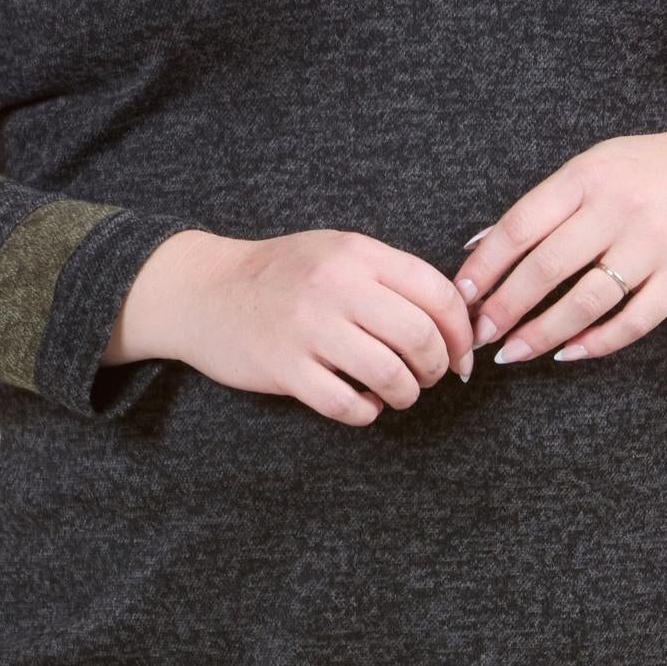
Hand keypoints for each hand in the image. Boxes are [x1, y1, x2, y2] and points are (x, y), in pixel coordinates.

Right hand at [108, 228, 475, 424]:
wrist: (204, 290)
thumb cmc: (281, 275)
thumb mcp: (336, 253)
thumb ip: (390, 277)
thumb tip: (456, 321)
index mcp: (357, 253)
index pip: (438, 293)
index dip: (462, 332)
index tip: (462, 353)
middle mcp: (336, 286)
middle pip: (422, 338)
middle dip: (439, 368)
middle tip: (430, 376)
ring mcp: (309, 329)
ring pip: (391, 376)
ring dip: (407, 394)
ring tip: (399, 392)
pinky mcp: (286, 369)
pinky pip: (348, 406)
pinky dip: (367, 413)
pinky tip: (363, 404)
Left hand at [454, 115, 666, 363]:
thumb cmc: (657, 174)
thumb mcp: (600, 168)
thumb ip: (545, 206)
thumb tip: (479, 245)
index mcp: (590, 175)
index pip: (522, 224)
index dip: (485, 266)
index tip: (460, 296)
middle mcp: (620, 207)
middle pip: (546, 267)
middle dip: (505, 307)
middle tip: (479, 336)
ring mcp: (655, 243)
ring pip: (586, 300)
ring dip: (542, 332)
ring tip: (514, 353)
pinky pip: (632, 321)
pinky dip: (596, 343)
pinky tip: (568, 354)